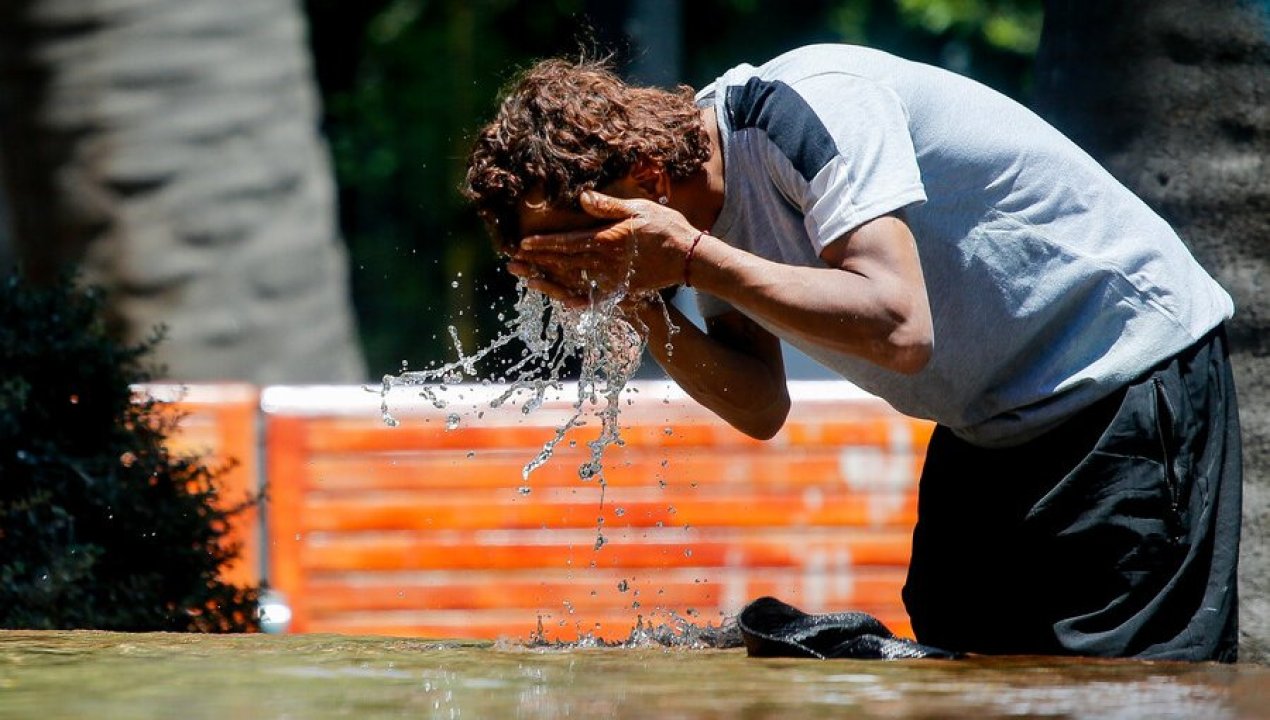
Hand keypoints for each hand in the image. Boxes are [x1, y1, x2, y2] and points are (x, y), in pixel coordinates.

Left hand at [512, 190, 700, 303]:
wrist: (690, 258)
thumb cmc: (666, 228)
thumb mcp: (638, 209)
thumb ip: (608, 206)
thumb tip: (582, 198)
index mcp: (606, 240)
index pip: (567, 243)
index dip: (543, 245)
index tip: (521, 246)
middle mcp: (605, 263)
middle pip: (564, 264)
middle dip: (536, 264)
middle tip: (512, 266)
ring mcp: (613, 280)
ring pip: (573, 283)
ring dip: (549, 282)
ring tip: (528, 282)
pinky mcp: (623, 291)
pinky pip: (595, 299)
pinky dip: (578, 302)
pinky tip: (563, 303)